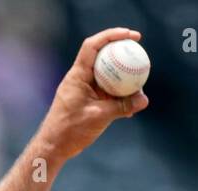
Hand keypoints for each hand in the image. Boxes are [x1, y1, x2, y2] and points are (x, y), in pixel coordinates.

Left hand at [36, 27, 149, 164]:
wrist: (53, 148)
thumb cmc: (69, 131)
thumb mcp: (99, 117)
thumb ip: (122, 106)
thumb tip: (144, 99)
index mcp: (77, 76)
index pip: (92, 46)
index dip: (111, 35)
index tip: (131, 35)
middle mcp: (80, 79)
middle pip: (102, 56)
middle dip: (122, 52)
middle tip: (140, 51)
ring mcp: (84, 90)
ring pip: (107, 75)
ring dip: (123, 77)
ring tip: (140, 83)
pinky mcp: (88, 101)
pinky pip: (107, 92)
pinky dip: (119, 95)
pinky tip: (132, 105)